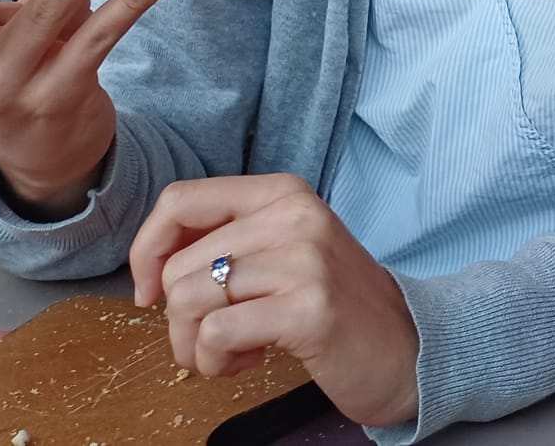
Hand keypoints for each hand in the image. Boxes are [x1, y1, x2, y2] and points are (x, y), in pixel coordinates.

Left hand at [130, 176, 420, 427]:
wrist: (407, 347)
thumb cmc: (334, 305)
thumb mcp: (284, 251)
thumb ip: (229, 241)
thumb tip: (150, 265)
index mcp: (284, 192)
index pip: (181, 200)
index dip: (147, 249)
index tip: (149, 291)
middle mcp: (295, 215)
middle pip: (178, 266)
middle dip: (177, 319)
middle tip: (214, 339)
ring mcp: (305, 260)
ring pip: (189, 300)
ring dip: (194, 346)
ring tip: (232, 353)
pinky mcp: (308, 308)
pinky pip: (216, 333)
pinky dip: (215, 361)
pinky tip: (248, 362)